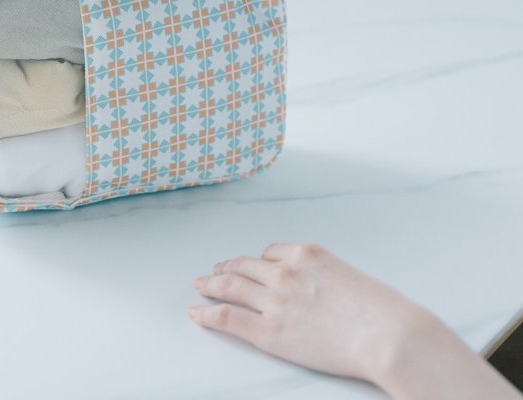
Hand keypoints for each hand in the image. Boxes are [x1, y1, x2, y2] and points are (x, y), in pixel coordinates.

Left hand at [190, 242, 429, 385]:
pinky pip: (228, 316)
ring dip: (211, 284)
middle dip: (226, 268)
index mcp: (306, 253)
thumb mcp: (350, 277)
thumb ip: (324, 277)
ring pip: (230, 285)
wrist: (388, 334)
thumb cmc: (382, 312)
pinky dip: (207, 312)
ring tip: (201, 286)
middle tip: (212, 272)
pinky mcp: (268, 330)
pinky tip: (197, 312)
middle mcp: (285, 271)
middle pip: (244, 266)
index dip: (257, 262)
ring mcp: (274, 300)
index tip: (248, 267)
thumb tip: (318, 292)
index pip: (271, 253)